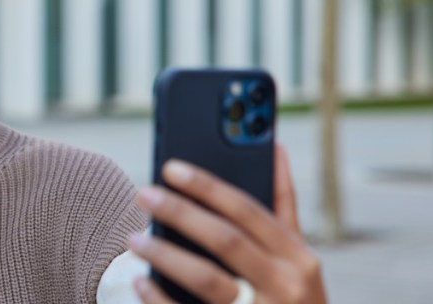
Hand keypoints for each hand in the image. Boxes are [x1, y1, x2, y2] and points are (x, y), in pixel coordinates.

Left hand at [128, 143, 326, 302]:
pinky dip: (160, 300)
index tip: (170, 167)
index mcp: (299, 258)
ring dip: (166, 256)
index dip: (208, 187)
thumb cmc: (293, 298)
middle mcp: (286, 287)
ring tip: (134, 239)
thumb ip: (283, 204)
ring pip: (207, 281)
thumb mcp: (298, 257)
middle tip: (142, 194)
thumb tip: (273, 145)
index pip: (248, 211)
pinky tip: (140, 282)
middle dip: (180, 213)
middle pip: (225, 241)